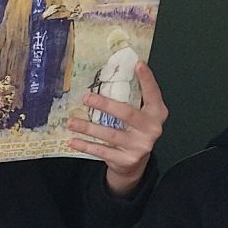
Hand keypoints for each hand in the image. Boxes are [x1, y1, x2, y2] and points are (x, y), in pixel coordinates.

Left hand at [67, 62, 166, 193]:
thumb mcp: (139, 115)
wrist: (135, 163)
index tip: (138, 64)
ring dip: (87, 127)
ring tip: (71, 122)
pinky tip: (72, 140)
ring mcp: (139, 146)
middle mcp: (151, 129)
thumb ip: (131, 100)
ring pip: (109, 134)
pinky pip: (102, 150)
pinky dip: (85, 145)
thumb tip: (110, 75)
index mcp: (156, 113)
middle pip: (127, 114)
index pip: (153, 94)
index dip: (147, 79)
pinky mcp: (126, 159)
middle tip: (86, 97)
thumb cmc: (134, 131)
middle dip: (105, 105)